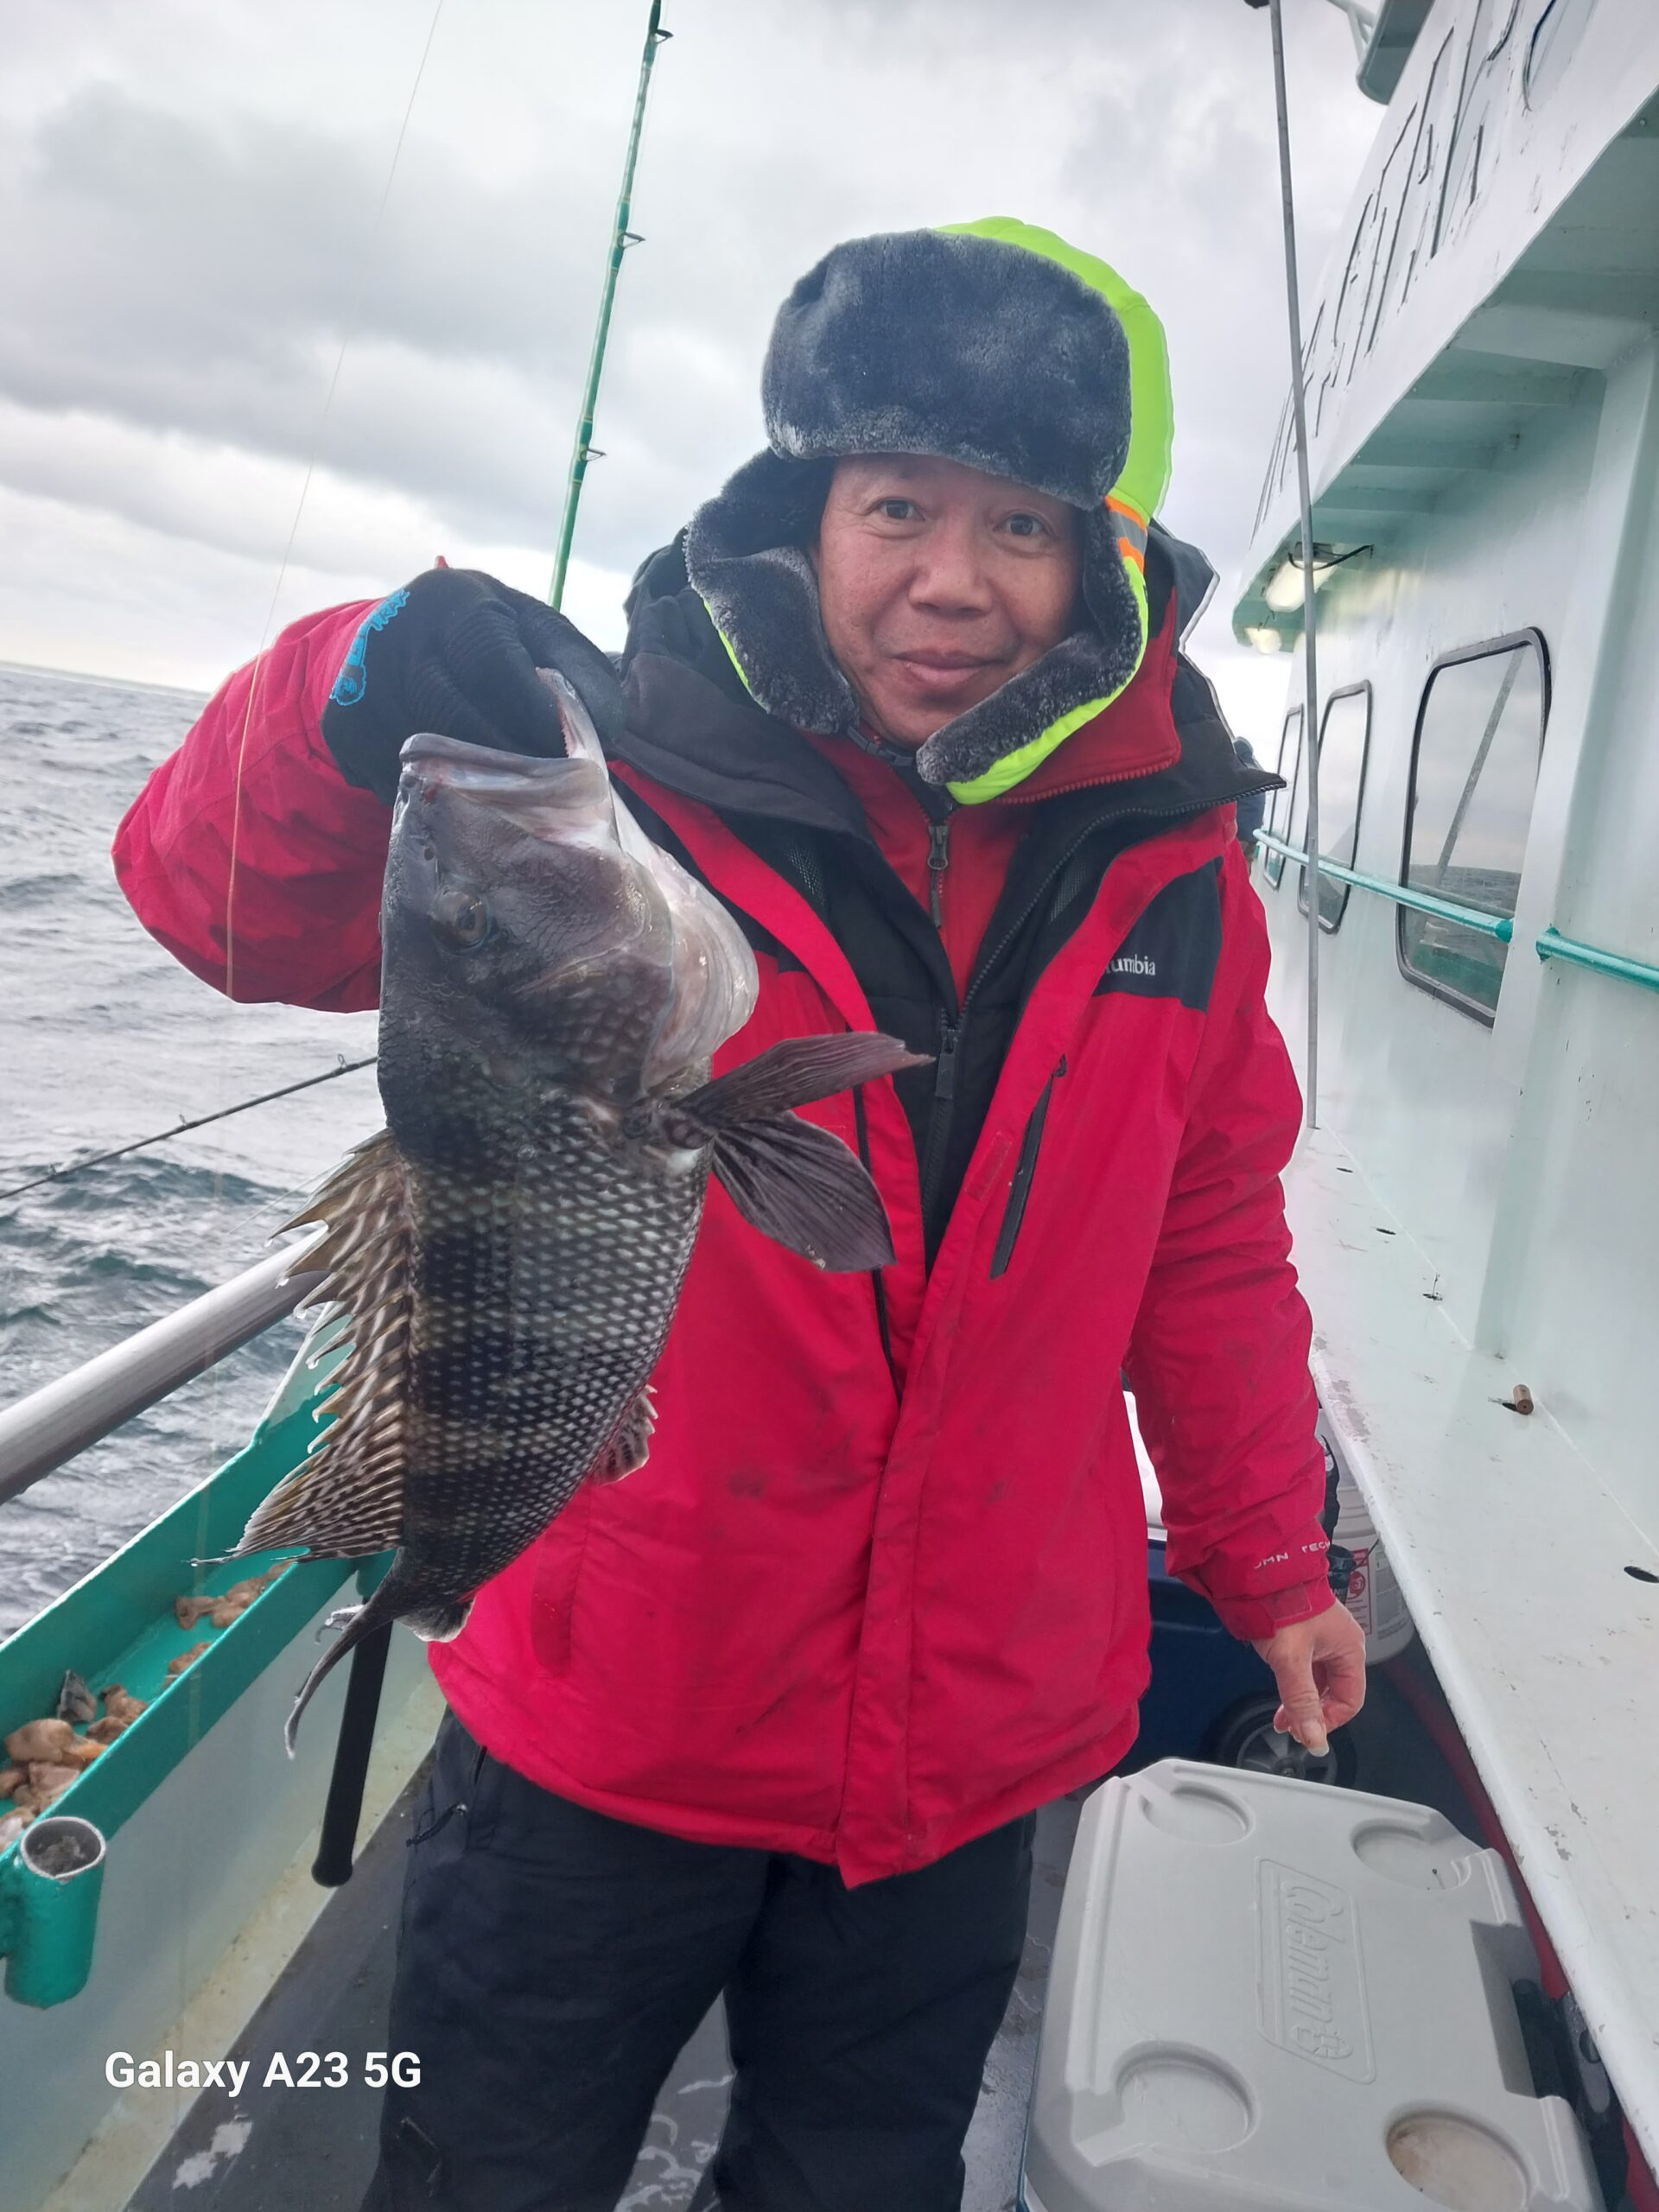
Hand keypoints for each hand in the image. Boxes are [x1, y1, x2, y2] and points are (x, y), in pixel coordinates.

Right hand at [320, 567, 627, 803]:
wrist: (398, 633)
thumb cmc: (488, 639)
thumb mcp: (535, 632)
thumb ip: (578, 669)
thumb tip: (608, 728)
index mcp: (454, 601)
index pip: (495, 667)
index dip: (536, 719)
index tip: (569, 760)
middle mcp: (397, 635)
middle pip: (457, 720)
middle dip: (511, 766)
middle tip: (548, 797)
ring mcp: (361, 682)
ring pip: (426, 761)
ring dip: (474, 791)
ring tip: (511, 803)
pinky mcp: (342, 726)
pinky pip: (395, 782)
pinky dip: (433, 797)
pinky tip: (456, 790)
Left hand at [1252, 1602, 1366, 1755]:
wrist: (1257, 1573)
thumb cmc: (1281, 1603)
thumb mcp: (1290, 1658)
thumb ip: (1301, 1700)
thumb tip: (1314, 1736)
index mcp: (1349, 1648)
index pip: (1351, 1699)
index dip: (1330, 1719)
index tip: (1308, 1731)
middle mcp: (1339, 1644)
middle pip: (1335, 1692)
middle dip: (1313, 1713)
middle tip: (1292, 1727)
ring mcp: (1321, 1639)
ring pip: (1318, 1682)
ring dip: (1301, 1702)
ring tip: (1282, 1717)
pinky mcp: (1304, 1636)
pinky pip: (1306, 1669)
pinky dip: (1294, 1686)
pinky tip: (1281, 1696)